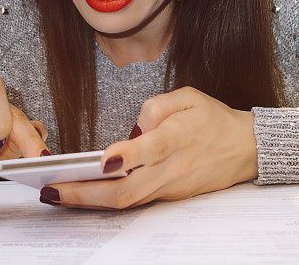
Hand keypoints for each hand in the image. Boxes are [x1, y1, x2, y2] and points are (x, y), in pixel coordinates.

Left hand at [39, 86, 257, 209]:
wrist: (247, 148)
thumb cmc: (214, 119)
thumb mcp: (190, 96)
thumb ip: (157, 105)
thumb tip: (133, 127)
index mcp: (179, 137)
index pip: (152, 149)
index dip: (127, 156)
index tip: (101, 160)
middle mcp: (173, 168)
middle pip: (128, 190)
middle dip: (86, 193)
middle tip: (51, 189)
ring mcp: (171, 187)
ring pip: (128, 202)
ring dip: (90, 201)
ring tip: (55, 192)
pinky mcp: (170, 196)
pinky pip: (135, 201)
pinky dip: (106, 199)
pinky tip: (83, 192)